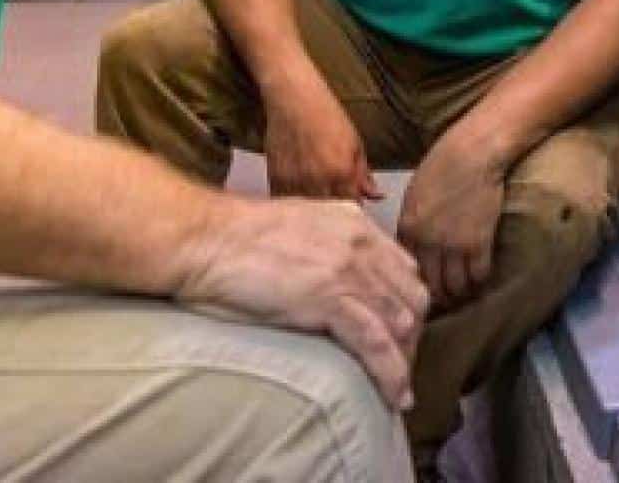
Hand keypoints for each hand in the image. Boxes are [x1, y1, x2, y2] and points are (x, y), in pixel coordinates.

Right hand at [174, 195, 428, 408]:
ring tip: (398, 390)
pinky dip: (391, 374)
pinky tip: (395, 396)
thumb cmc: (235, 238)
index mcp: (352, 222)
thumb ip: (325, 243)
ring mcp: (347, 270)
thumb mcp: (297, 226)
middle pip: (410, 297)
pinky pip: (376, 343)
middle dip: (412, 337)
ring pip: (400, 323)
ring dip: (405, 360)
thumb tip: (331, 274)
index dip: (405, 306)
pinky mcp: (330, 298)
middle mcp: (360, 242)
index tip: (397, 336)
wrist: (207, 237)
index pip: (402, 270)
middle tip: (399, 367)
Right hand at [264, 77, 384, 201]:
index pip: (353, 207)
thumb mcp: (354, 142)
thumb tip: (376, 197)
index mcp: (341, 172)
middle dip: (336, 213)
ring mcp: (295, 182)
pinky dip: (294, 205)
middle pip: (330, 213)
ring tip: (318, 206)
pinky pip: (286, 203)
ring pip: (307, 212)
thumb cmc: (328, 116)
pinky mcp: (275, 179)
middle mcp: (318, 181)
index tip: (354, 208)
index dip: (355, 210)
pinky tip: (299, 199)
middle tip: (337, 208)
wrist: (293, 98)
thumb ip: (363, 173)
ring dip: (314, 212)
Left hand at [396, 134, 506, 311]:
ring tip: (462, 294)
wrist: (471, 154)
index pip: (406, 270)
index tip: (421, 292)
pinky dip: (479, 281)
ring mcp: (454, 245)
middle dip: (437, 297)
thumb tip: (414, 249)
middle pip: (430, 285)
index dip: (414, 284)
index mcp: (407, 228)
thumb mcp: (414, 195)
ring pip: (455, 286)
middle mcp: (427, 242)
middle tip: (443, 301)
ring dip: (459, 293)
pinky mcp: (479, 243)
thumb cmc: (441, 166)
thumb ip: (412, 225)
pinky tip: (479, 278)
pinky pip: (478, 276)